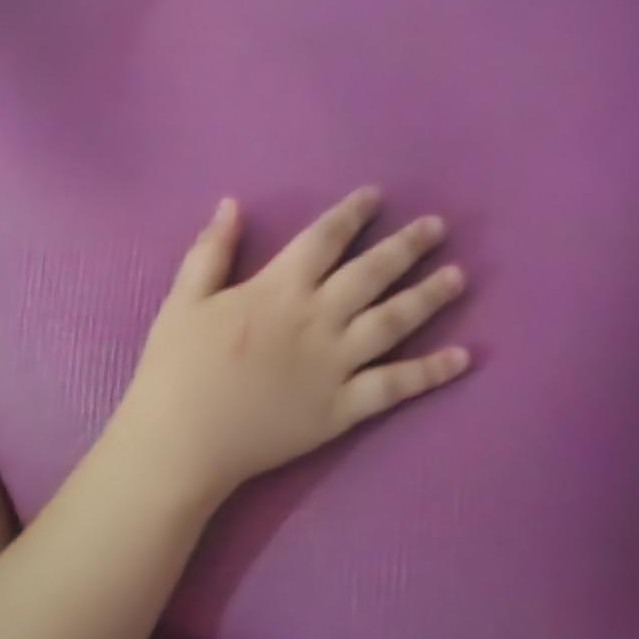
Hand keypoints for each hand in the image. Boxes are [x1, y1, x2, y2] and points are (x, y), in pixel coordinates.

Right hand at [111, 187, 471, 498]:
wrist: (183, 442)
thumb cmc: (176, 369)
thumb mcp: (183, 300)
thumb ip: (211, 250)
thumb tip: (233, 203)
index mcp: (278, 288)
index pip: (325, 238)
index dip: (353, 214)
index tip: (378, 196)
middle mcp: (317, 319)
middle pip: (372, 273)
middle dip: (407, 246)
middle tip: (439, 226)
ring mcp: (336, 365)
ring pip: (394, 322)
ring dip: (429, 296)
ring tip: (458, 277)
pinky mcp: (344, 408)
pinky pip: (396, 385)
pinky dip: (431, 372)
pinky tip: (462, 357)